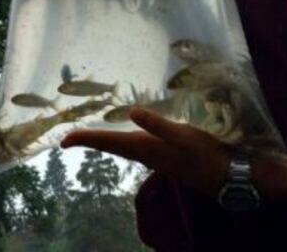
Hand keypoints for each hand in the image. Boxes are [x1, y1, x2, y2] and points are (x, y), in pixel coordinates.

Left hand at [61, 107, 231, 196]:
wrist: (224, 175)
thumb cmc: (203, 154)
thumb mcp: (182, 135)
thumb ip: (158, 124)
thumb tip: (133, 112)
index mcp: (143, 148)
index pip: (107, 142)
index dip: (85, 138)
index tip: (63, 139)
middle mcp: (144, 154)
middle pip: (109, 146)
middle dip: (89, 140)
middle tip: (69, 136)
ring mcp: (153, 156)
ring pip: (121, 147)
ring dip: (104, 140)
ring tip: (90, 133)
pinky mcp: (163, 155)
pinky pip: (134, 146)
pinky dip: (121, 139)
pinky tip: (127, 134)